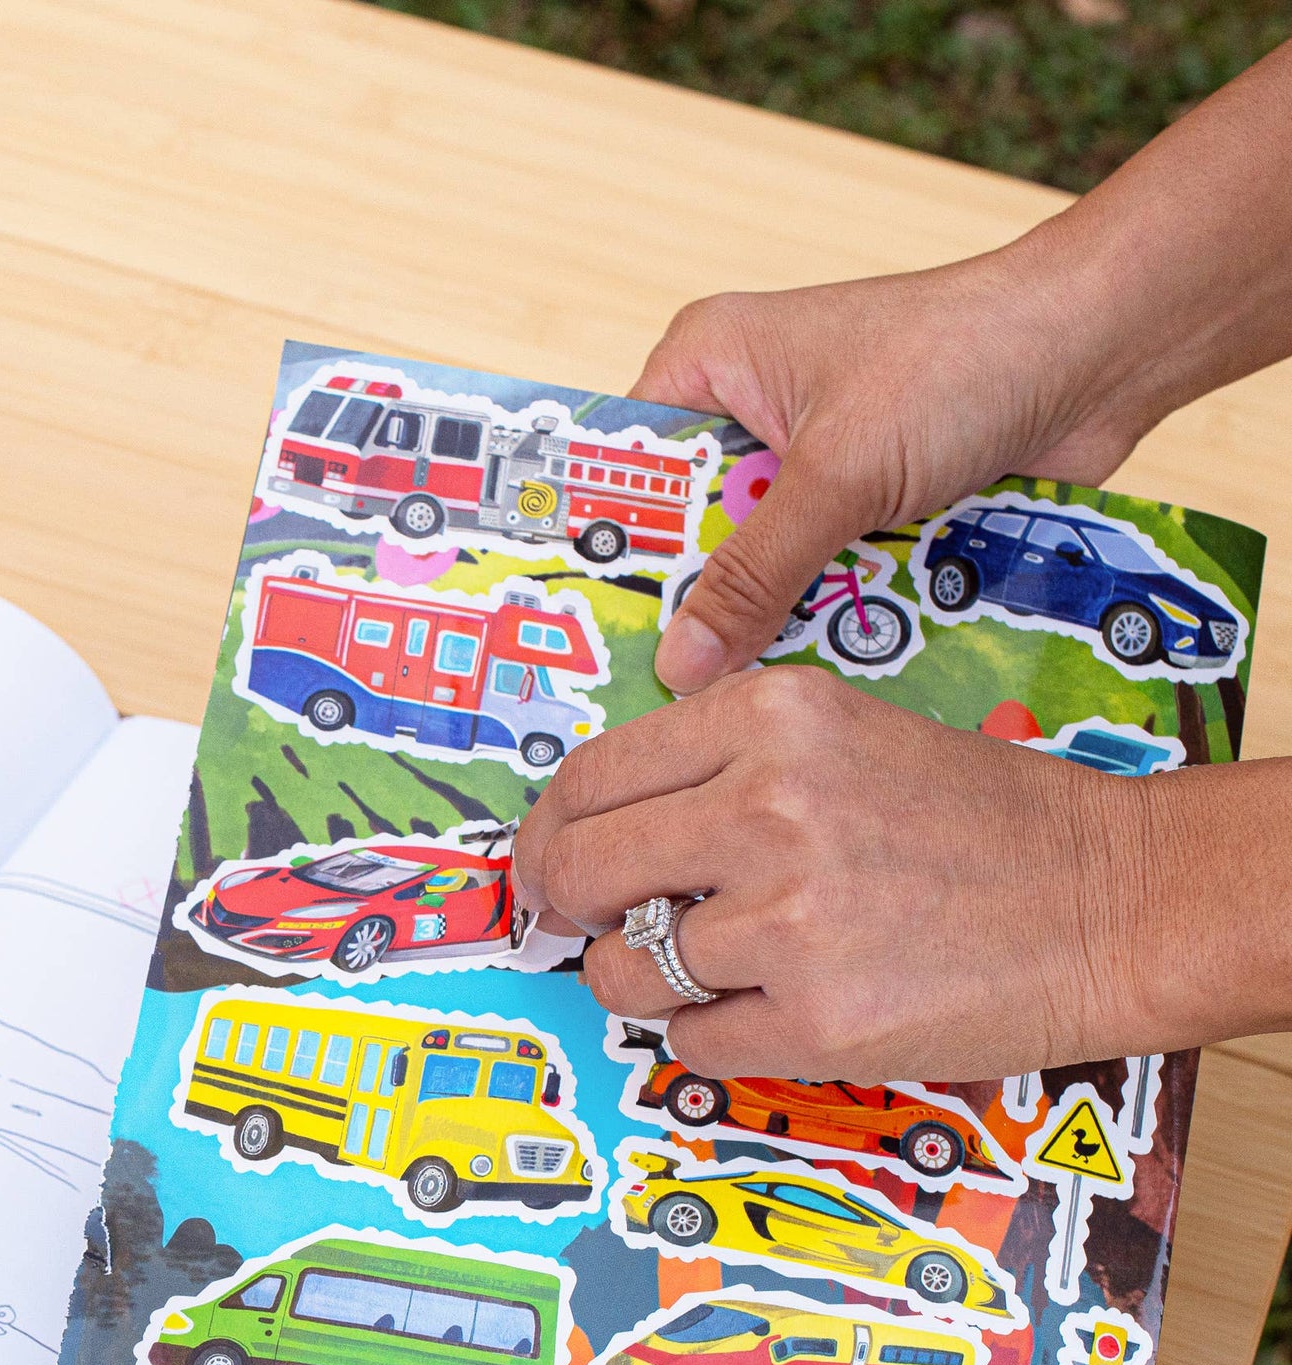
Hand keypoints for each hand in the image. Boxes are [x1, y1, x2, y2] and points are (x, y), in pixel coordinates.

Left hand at [511, 666, 1161, 1084]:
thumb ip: (719, 767)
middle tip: (578, 924)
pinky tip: (766, 1009)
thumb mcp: (842, 736)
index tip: (545, 863)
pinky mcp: (817, 1019)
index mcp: (770, 718)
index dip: (548, 832)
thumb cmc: (979, 820)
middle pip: (580, 869)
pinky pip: (691, 1044)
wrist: (1113, 899)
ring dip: (641, 979)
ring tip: (704, 969)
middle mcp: (768, 807)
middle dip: (563, 906)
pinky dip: (708, 1037)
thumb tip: (589, 831)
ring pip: (626, 968)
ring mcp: (790, 919)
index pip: (590, 777)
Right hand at [634, 246, 1149, 692]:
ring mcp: (806, 468)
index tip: (584, 635)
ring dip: (770, 618)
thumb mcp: (840, 472)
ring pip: (757, 571)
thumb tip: (680, 667)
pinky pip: (819, 581)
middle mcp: (746, 417)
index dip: (605, 554)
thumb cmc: (964, 357)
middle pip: (687, 536)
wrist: (1102, 351)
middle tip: (661, 689)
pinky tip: (819, 665)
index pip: (622, 472)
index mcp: (708, 366)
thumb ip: (755, 574)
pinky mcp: (861, 508)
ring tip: (743, 687)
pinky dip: (827, 616)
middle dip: (694, 605)